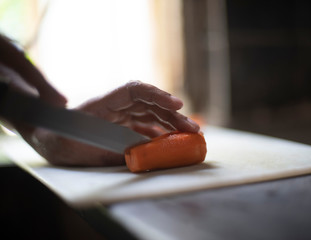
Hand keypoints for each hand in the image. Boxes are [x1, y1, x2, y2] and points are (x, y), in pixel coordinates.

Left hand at [31, 81, 199, 165]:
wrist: (51, 139)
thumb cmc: (62, 140)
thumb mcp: (84, 147)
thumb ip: (114, 150)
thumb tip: (145, 154)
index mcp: (104, 102)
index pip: (135, 90)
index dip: (157, 95)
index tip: (176, 104)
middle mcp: (116, 106)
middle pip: (149, 104)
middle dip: (172, 115)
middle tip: (193, 128)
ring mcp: (120, 116)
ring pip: (151, 115)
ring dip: (170, 124)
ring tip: (189, 134)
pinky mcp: (123, 127)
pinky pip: (145, 127)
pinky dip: (159, 133)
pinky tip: (171, 141)